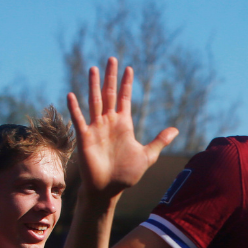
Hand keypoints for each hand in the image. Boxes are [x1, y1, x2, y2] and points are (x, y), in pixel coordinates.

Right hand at [67, 57, 178, 200]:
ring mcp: (96, 129)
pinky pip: (79, 120)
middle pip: (109, 94)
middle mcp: (109, 123)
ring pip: (95, 102)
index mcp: (124, 125)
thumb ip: (159, 141)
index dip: (127, 84)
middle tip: (112, 59)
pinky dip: (75, 108)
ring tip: (94, 68)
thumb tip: (176, 130)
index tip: (129, 68)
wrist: (108, 189)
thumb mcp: (147, 156)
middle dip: (110, 77)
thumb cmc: (126, 174)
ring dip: (93, 85)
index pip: (125, 99)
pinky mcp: (85, 138)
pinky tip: (72, 95)